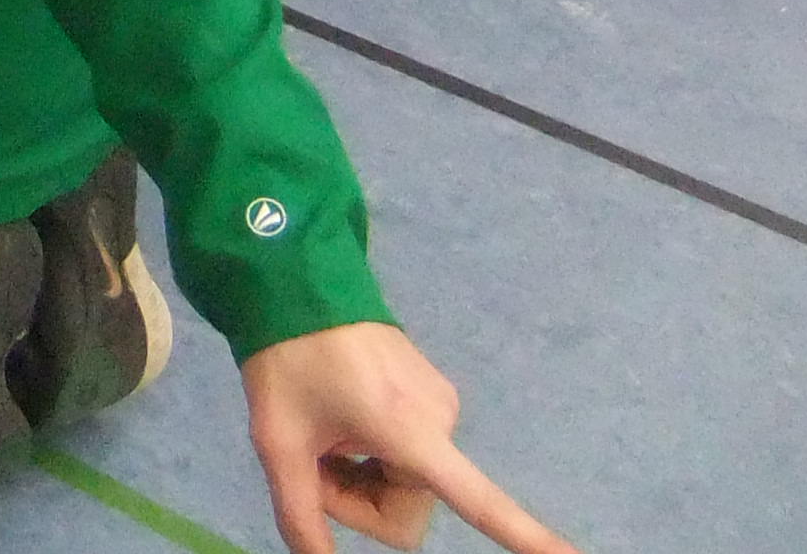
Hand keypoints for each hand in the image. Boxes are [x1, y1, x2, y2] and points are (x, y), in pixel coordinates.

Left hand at [241, 323, 581, 553]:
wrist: (295, 277)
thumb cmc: (285, 357)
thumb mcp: (277, 443)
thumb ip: (301, 516)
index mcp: (411, 432)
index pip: (479, 501)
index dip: (529, 538)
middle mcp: (442, 420)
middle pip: (406, 509)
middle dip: (356, 500)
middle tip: (311, 458)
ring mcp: (441, 406)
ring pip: (405, 484)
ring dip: (361, 475)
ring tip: (323, 430)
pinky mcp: (433, 395)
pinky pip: (408, 453)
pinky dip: (372, 451)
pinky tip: (340, 417)